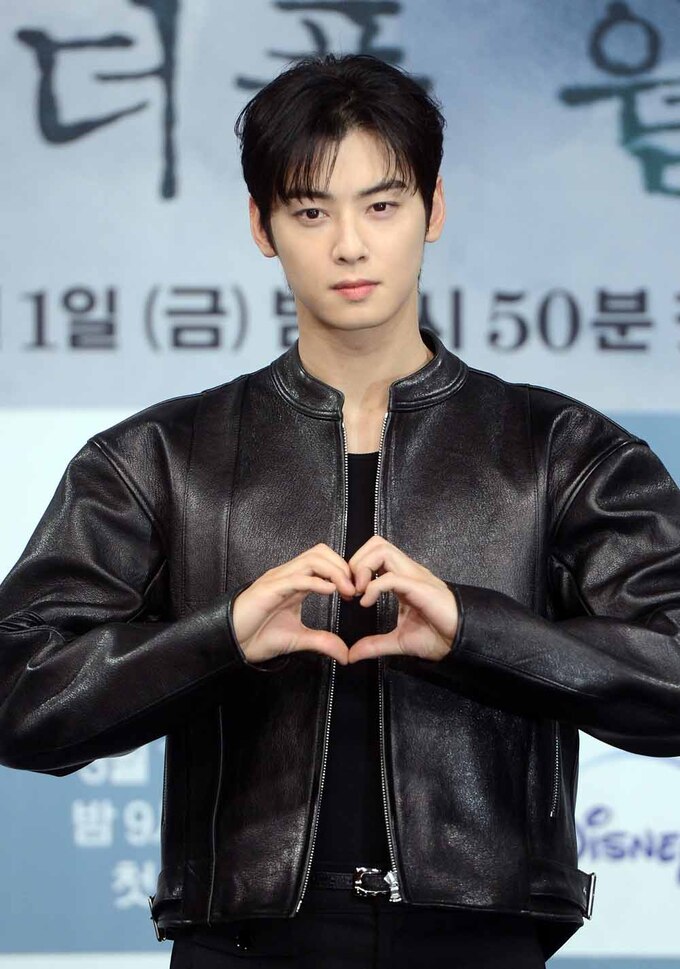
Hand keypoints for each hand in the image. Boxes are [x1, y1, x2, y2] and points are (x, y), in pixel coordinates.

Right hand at [231, 544, 355, 664]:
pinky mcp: (270, 589)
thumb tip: (345, 654)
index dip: (344, 572)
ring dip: (335, 571)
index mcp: (295, 582)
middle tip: (356, 588)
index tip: (357, 591)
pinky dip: (317, 581)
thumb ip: (322, 642)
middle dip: (343, 566)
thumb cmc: (258, 636)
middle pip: (321, 552)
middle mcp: (288, 575)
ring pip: (312, 559)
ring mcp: (279, 579)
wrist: (232, 644)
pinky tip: (331, 591)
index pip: (324, 561)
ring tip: (347, 590)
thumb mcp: (298, 639)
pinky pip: (297, 577)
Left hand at [346, 536, 457, 663]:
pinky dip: (372, 587)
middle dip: (356, 563)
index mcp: (402, 578)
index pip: (374, 554)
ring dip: (363, 568)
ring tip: (359, 592)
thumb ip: (374, 645)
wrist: (462, 642)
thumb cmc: (438, 636)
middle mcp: (407, 571)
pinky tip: (367, 603)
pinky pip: (390, 577)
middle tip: (351, 589)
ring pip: (382, 549)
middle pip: (375, 543)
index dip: (356, 568)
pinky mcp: (419, 587)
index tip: (349, 593)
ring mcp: (414, 576)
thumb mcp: (399, 641)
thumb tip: (352, 655)